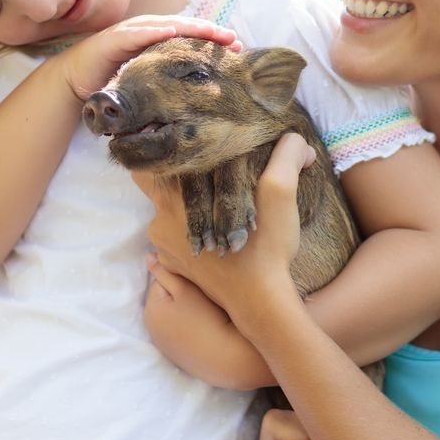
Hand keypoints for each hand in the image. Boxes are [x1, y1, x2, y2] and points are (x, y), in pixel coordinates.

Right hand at [54, 15, 239, 100]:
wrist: (73, 80)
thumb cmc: (111, 79)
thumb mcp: (145, 81)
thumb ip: (165, 82)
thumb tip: (195, 96)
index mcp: (156, 41)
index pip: (190, 38)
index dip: (212, 40)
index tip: (237, 48)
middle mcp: (146, 31)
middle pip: (184, 28)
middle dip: (210, 31)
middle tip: (234, 38)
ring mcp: (130, 32)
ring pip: (166, 26)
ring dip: (190, 28)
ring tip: (212, 30)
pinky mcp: (114, 39)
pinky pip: (138, 34)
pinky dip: (155, 31)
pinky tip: (171, 32)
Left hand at [143, 134, 312, 327]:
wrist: (260, 303)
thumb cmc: (266, 247)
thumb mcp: (281, 193)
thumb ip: (285, 155)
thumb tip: (295, 138)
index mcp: (176, 197)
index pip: (144, 163)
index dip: (155, 146)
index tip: (173, 136)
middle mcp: (160, 220)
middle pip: (157, 186)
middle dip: (180, 176)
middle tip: (208, 169)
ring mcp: (164, 246)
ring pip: (167, 211)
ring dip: (188, 204)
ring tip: (218, 200)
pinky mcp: (174, 264)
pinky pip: (173, 236)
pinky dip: (190, 228)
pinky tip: (218, 228)